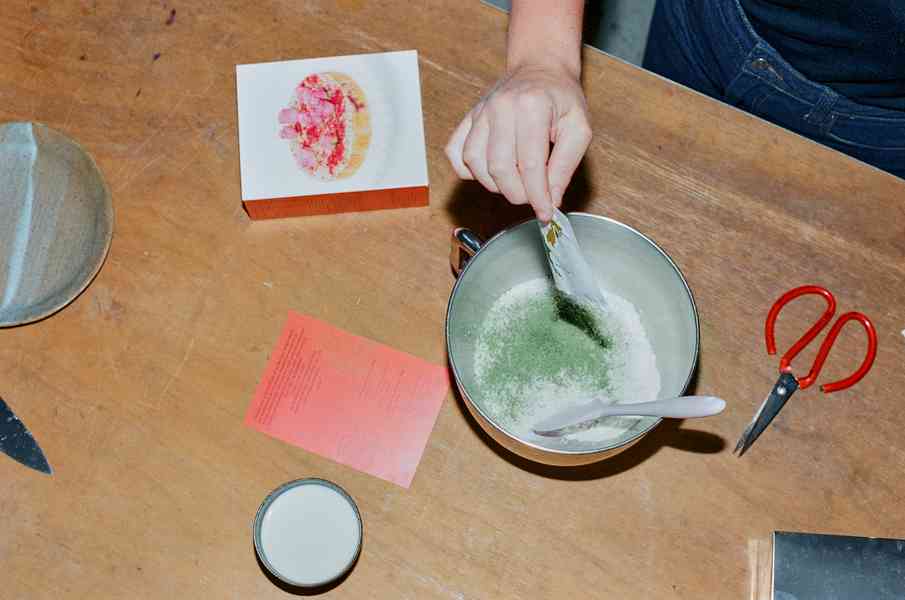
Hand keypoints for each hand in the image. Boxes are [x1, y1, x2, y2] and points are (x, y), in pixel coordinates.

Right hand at [445, 63, 591, 221]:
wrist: (540, 67)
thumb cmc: (561, 97)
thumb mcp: (578, 128)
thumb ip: (565, 165)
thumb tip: (551, 199)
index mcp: (532, 106)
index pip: (530, 165)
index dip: (537, 196)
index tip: (545, 214)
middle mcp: (500, 107)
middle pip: (499, 168)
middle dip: (517, 194)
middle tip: (533, 196)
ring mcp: (480, 112)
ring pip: (475, 164)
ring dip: (495, 185)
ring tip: (516, 182)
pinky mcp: (468, 118)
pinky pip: (456, 153)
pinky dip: (468, 170)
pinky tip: (489, 171)